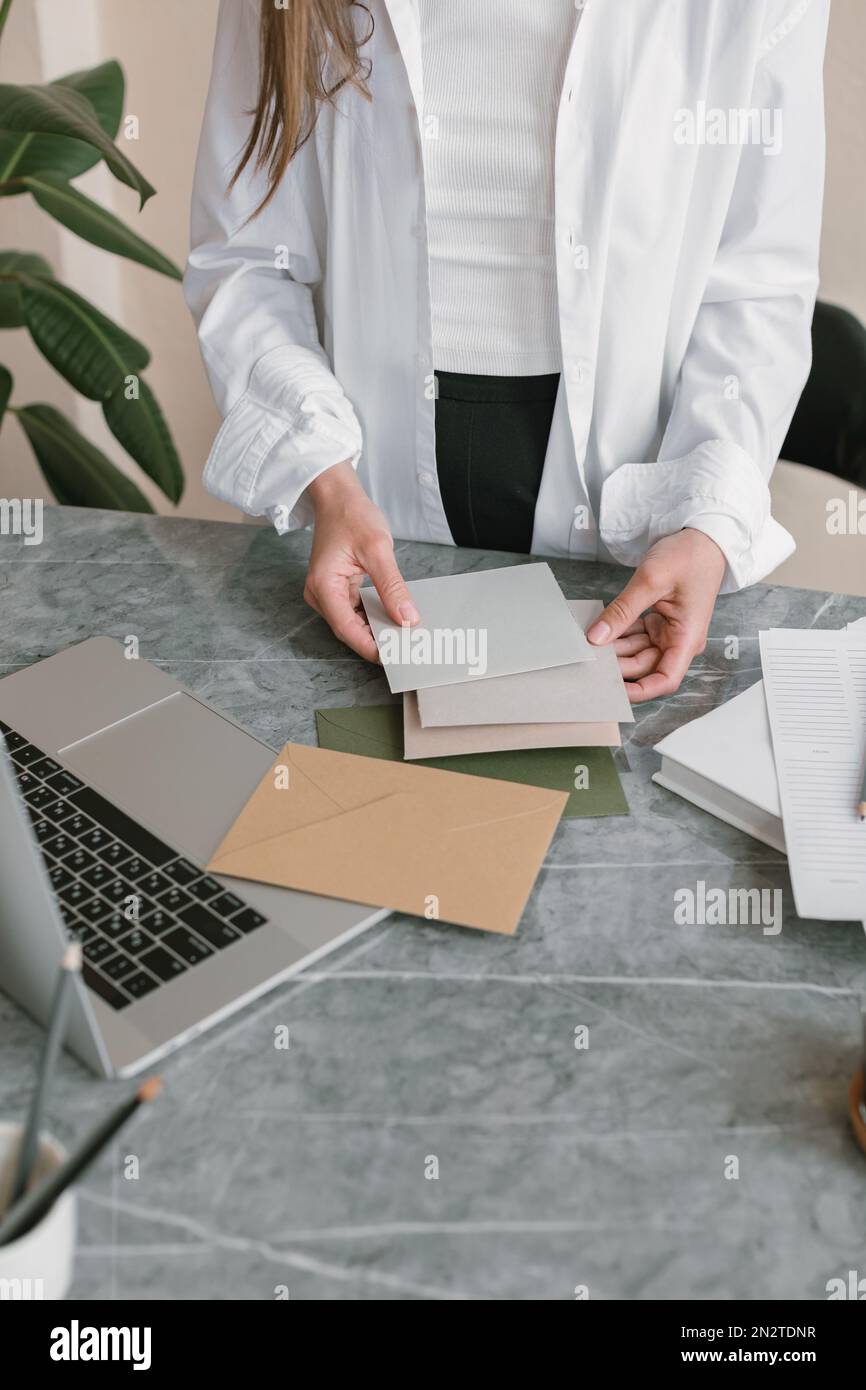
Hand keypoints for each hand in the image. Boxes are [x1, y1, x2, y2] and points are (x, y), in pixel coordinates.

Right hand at [304, 462, 418, 660]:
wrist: (338, 498)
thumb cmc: (352, 516)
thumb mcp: (377, 549)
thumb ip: (392, 587)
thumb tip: (407, 619)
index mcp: (323, 586)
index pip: (347, 629)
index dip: (370, 647)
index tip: (395, 656)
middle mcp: (321, 595)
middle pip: (349, 630)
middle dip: (377, 641)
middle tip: (408, 648)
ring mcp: (327, 594)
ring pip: (354, 623)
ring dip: (377, 630)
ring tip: (405, 636)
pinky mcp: (337, 590)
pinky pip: (356, 612)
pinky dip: (374, 617)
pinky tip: (393, 619)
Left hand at [586, 529, 725, 702]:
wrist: (703, 537)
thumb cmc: (689, 556)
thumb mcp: (651, 580)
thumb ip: (622, 611)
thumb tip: (596, 637)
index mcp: (687, 637)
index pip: (665, 678)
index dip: (640, 690)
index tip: (614, 690)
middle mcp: (680, 640)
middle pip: (645, 666)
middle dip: (618, 665)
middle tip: (589, 658)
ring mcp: (669, 631)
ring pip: (637, 652)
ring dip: (615, 649)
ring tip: (590, 643)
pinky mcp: (660, 621)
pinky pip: (636, 636)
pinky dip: (619, 634)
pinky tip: (600, 630)